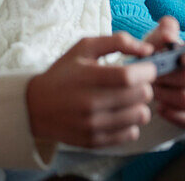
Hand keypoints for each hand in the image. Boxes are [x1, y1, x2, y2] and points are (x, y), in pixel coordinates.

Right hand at [26, 33, 156, 148]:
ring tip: (128, 98)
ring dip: (140, 104)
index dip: (147, 71)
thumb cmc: (64, 73)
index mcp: (88, 77)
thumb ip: (118, 41)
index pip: (130, 77)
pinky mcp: (95, 142)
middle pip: (140, 96)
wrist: (36, 107)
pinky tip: (121, 113)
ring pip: (140, 116)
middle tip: (135, 82)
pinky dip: (132, 123)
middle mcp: (91, 104)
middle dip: (145, 85)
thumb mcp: (85, 47)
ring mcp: (93, 126)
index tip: (146, 68)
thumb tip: (148, 50)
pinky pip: (131, 134)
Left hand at [145, 17, 184, 129]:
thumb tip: (169, 35)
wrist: (158, 85)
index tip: (180, 59)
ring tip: (155, 92)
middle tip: (152, 78)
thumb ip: (162, 33)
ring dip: (165, 96)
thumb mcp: (158, 43)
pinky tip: (162, 108)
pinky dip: (172, 115)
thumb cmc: (161, 60)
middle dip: (167, 78)